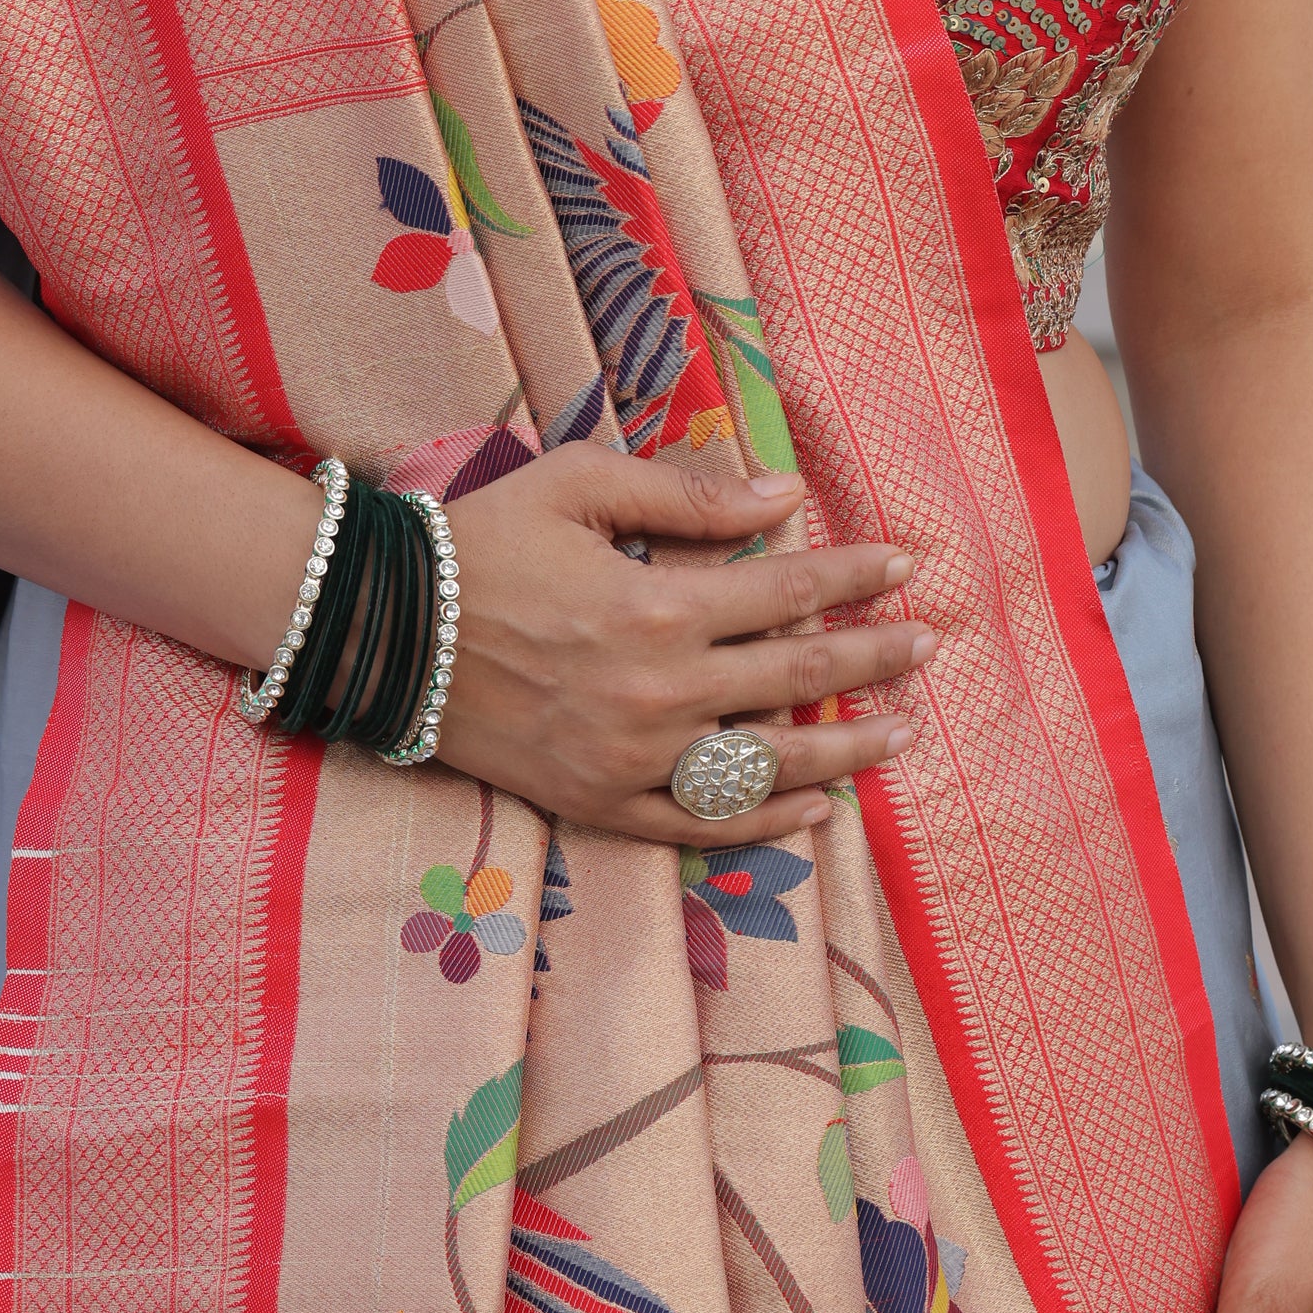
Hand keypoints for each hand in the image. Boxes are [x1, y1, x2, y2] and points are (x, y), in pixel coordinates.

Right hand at [429, 447, 931, 842]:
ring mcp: (631, 759)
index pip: (787, 591)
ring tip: (900, 735)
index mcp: (659, 605)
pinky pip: (699, 827)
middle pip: (795, 682)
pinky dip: (764, 825)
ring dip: (843, 752)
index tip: (906, 567)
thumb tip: (784, 494)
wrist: (387, 630)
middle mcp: (659, 691)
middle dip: (871, 661)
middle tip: (926, 648)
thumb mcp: (580, 485)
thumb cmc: (483, 540)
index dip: (853, 578)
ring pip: (765, 767)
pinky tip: (815, 813)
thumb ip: (688, 495)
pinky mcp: (597, 802)